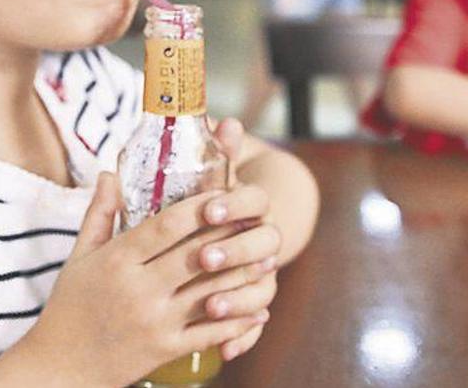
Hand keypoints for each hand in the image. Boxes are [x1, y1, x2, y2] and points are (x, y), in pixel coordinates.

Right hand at [22, 172, 276, 385]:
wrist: (58, 369)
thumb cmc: (68, 308)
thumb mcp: (78, 258)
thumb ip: (99, 215)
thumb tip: (109, 173)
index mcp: (118, 260)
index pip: (168, 224)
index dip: (201, 206)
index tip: (224, 192)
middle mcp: (138, 288)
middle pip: (197, 253)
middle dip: (231, 234)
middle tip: (257, 218)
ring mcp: (154, 321)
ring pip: (211, 291)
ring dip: (243, 275)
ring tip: (267, 259)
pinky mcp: (164, 350)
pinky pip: (210, 333)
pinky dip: (239, 322)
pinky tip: (259, 309)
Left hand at [206, 117, 281, 360]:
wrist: (242, 224)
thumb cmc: (211, 197)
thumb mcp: (208, 175)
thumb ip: (212, 150)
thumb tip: (215, 116)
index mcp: (248, 205)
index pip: (253, 200)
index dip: (233, 204)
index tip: (209, 209)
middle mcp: (260, 238)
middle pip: (263, 244)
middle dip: (233, 252)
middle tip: (204, 259)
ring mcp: (260, 271)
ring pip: (261, 285)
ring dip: (238, 296)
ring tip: (210, 306)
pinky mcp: (253, 301)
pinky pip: (254, 321)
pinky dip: (244, 336)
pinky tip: (226, 351)